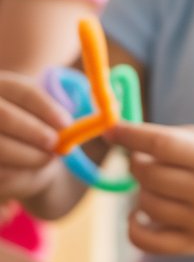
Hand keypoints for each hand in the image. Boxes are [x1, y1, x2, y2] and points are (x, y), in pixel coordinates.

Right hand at [0, 74, 69, 203]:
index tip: (67, 124)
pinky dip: (14, 175)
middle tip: (55, 145)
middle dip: (32, 131)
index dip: (45, 107)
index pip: (23, 91)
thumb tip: (113, 107)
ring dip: (25, 155)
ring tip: (45, 159)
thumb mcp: (55, 118)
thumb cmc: (41, 133)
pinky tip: (26, 173)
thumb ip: (79, 113)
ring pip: (0, 146)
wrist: (20, 161)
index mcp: (5, 87)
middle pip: (4, 115)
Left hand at [106, 122, 193, 255]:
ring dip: (143, 191)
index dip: (130, 135)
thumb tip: (123, 140)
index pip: (160, 144)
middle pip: (147, 174)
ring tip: (159, 186)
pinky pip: (146, 240)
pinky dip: (134, 226)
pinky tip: (138, 214)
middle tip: (147, 160)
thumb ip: (172, 139)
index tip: (111, 130)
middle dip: (138, 163)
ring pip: (144, 203)